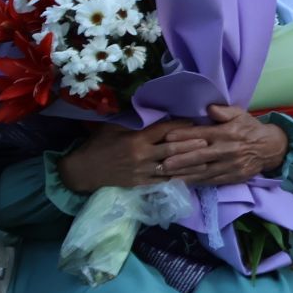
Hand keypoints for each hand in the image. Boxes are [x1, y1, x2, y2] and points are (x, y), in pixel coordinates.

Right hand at [59, 119, 198, 192]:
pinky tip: (192, 177)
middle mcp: (142, 156)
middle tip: (210, 141)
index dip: (181, 126)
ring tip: (208, 160)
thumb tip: (150, 108)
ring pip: (172, 167)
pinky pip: (164, 181)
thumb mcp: (112, 127)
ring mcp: (142, 172)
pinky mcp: (141, 184)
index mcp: (136, 139)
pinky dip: (178, 178)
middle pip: (173, 149)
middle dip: (192, 145)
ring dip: (191, 164)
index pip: (164, 131)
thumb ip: (133, 121)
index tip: (195, 122)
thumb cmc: (98, 145)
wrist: (83, 171)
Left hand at [158, 105, 289, 185]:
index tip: (167, 138)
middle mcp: (227, 150)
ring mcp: (229, 165)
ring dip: (185, 174)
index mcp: (227, 133)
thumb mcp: (240, 114)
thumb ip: (224, 111)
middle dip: (180, 160)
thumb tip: (209, 108)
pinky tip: (183, 183)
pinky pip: (211, 181)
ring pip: (204, 171)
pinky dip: (196, 182)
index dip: (184, 136)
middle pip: (200, 156)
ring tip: (167, 176)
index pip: (202, 134)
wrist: (270, 148)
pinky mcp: (232, 177)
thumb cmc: (250, 129)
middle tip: (162, 163)